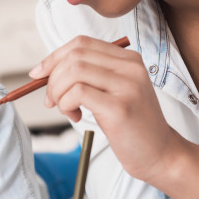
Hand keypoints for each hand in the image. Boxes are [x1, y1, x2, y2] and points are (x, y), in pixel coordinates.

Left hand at [31, 35, 184, 185]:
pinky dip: (66, 104)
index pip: (81, 43)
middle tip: (52, 100)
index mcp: (128, 59)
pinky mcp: (120, 107)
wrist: (161, 154)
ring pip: (74, 71)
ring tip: (66, 110)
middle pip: (75, 56)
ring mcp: (127, 85)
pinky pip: (78, 93)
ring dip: (58, 92)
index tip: (38, 74)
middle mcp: (130, 67)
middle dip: (52, 78)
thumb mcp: (113, 92)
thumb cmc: (131, 126)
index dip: (54, 57)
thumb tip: (46, 71)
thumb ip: (89, 77)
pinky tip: (75, 116)